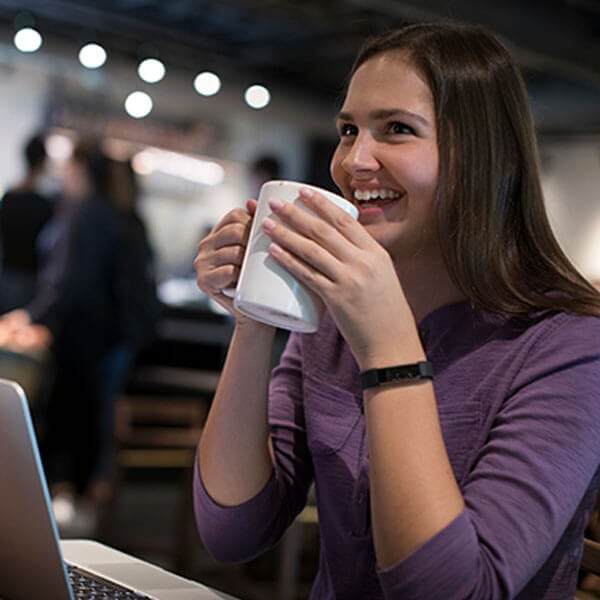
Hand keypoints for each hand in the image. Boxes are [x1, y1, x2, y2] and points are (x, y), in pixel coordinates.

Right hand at [194, 199, 266, 324]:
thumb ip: (257, 225)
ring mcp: (201, 264)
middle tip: (269, 255)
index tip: (269, 235)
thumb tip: (254, 201)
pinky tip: (247, 281)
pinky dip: (241, 275)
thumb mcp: (260, 251)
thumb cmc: (262, 281)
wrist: (257, 315)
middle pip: (235, 231)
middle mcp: (205, 246)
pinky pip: (228, 271)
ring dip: (250, 261)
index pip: (235, 215)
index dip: (254, 222)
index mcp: (217, 233)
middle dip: (254, 241)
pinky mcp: (203, 281)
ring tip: (260, 270)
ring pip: (233, 252)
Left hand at [263, 188, 418, 366]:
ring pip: (312, 249)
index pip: (346, 220)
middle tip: (274, 204)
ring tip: (267, 225)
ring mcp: (350, 280)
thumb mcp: (382, 277)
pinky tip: (274, 252)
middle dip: (296, 213)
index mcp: (377, 253)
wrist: (393, 345)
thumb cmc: (386, 313)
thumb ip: (362, 261)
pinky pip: (308, 275)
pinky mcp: (337, 299)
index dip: (321, 203)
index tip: (303, 192)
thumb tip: (335, 248)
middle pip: (324, 230)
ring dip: (286, 234)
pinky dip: (289, 261)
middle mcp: (364, 262)